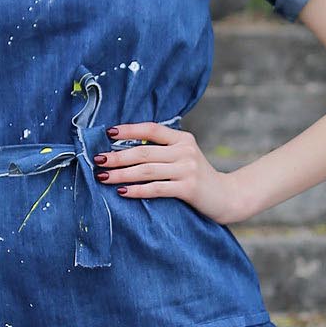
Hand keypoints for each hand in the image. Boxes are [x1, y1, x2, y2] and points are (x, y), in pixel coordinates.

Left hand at [96, 121, 248, 224]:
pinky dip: (137, 190)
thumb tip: (126, 151)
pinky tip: (122, 192)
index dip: (129, 130)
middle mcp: (185, 151)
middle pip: (144, 152)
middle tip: (97, 160)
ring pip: (146, 170)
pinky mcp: (188, 188)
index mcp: (182, 139)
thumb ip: (163, 151)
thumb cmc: (198, 178)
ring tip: (103, 177)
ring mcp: (187, 169)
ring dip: (121, 174)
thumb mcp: (184, 157)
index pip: (151, 129)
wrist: (228, 197)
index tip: (108, 133)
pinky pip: (156, 188)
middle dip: (117, 156)